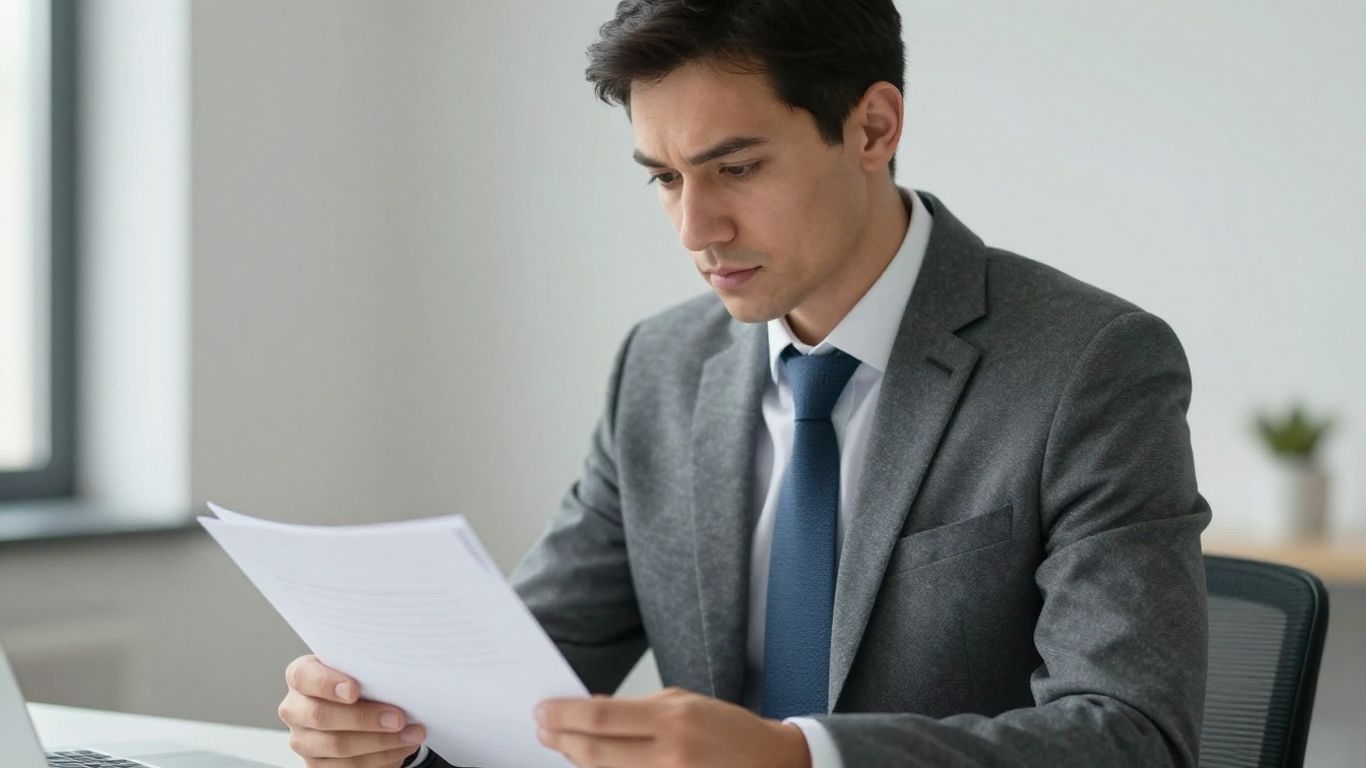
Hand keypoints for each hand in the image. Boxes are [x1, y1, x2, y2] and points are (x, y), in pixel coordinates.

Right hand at [279, 654, 426, 767]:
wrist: (359, 708)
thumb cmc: (359, 682)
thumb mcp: (359, 668)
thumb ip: (366, 668)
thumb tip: (396, 672)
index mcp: (301, 677)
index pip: (304, 676)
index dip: (327, 683)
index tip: (353, 690)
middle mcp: (296, 709)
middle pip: (322, 716)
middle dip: (364, 718)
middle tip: (398, 717)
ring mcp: (304, 740)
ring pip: (338, 746)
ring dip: (381, 741)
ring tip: (412, 734)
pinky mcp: (317, 765)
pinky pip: (348, 767)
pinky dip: (381, 757)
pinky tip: (402, 746)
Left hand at [535, 687, 810, 767]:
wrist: (770, 762)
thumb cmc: (728, 729)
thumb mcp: (683, 702)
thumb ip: (636, 707)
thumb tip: (591, 709)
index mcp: (672, 718)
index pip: (602, 717)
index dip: (564, 715)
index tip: (542, 710)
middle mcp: (669, 753)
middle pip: (596, 752)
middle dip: (562, 739)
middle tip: (542, 728)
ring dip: (578, 760)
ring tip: (563, 745)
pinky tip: (592, 764)